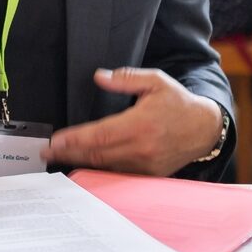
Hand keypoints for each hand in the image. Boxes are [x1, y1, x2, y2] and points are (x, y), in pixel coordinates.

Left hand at [46, 68, 223, 175]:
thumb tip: (98, 77)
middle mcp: (142, 148)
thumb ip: (125, 78)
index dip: (75, 139)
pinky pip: (118, 173)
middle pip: (97, 154)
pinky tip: (84, 165)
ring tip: (59, 157)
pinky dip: (99, 170)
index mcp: (141, 124)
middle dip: (69, 153)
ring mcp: (145, 165)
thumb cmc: (178, 103)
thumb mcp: (155, 81)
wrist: (204, 129)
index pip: (100, 134)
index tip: (55, 141)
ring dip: (80, 162)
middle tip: (46, 153)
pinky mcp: (149, 174)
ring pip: (105, 166)